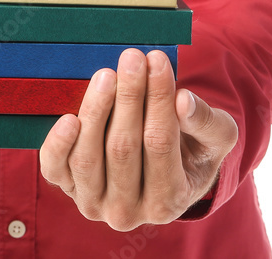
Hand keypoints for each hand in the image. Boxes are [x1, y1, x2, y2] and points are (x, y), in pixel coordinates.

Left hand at [40, 49, 237, 230]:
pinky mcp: (66, 189)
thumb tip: (183, 101)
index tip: (158, 60)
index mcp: (168, 202)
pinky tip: (69, 117)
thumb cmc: (191, 151)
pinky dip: (58, 143)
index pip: (160, 143)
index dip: (158, 100)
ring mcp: (94, 203)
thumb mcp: (216, 138)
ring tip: (106, 74)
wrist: (160, 174)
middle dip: (129, 97)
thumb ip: (207, 122)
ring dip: (96, 111)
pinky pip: (55, 168)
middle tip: (132, 58)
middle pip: (123, 148)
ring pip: (88, 157)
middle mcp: (128, 212)